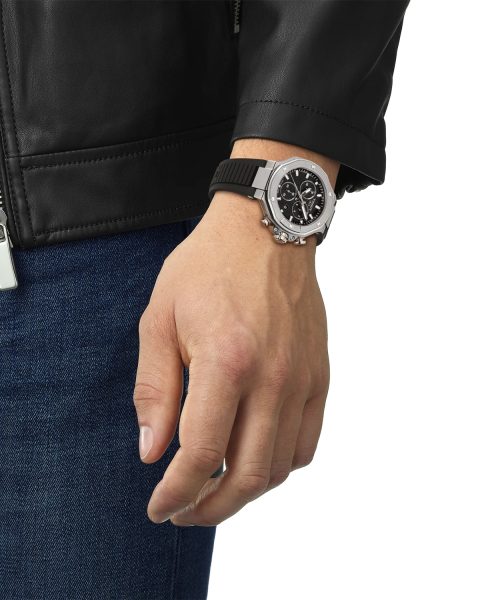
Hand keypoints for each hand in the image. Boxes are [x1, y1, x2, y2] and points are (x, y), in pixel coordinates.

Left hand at [133, 139, 338, 525]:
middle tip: (185, 512)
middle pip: (247, 475)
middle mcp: (272, 378)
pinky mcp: (319, 376)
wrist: (266, 231)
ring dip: (245, 491)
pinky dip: (279, 465)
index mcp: (226, 362)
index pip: (200, 454)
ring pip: (280, 467)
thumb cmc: (208, 268)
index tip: (159, 508)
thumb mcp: (160, 320)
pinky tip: (255, 456)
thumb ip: (155, 390)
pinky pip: (307, 442)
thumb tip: (152, 452)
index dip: (175, 493)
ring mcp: (302, 380)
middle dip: (210, 508)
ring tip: (216, 487)